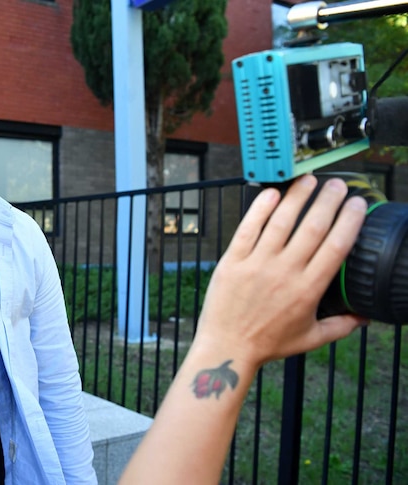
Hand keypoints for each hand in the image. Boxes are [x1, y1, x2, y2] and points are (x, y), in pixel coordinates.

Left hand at [194, 175, 368, 369]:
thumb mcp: (310, 338)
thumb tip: (365, 317)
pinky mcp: (232, 261)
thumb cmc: (268, 343)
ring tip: (309, 180)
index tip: (357, 203)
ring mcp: (256, 264)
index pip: (336, 246)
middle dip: (328, 201)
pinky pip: (248, 228)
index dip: (349, 220)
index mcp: (308, 289)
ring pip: (281, 222)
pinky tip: (272, 193)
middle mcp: (285, 272)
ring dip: (297, 197)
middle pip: (313, 227)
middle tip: (337, 184)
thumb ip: (341, 326)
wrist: (227, 347)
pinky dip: (260, 209)